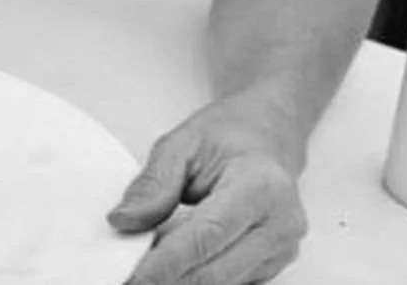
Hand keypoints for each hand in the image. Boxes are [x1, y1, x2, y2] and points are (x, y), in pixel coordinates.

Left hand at [108, 95, 308, 284]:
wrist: (267, 135)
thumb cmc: (228, 135)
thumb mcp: (182, 143)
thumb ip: (154, 183)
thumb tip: (124, 221)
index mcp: (260, 185)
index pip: (207, 235)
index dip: (167, 262)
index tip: (135, 276)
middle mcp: (280, 223)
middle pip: (215, 272)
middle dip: (167, 279)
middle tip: (128, 276)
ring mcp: (282, 249)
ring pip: (221, 284)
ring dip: (179, 280)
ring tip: (145, 267)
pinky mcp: (273, 266)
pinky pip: (229, 282)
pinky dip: (195, 278)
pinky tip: (172, 265)